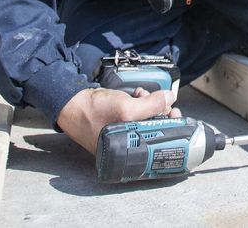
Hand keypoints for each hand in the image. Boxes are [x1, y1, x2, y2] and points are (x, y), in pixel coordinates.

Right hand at [57, 86, 180, 154]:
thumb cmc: (93, 112)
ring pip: (144, 120)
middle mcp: (124, 146)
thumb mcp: (125, 108)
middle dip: (160, 113)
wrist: (72, 103)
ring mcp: (120, 135)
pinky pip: (134, 114)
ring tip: (145, 96)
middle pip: (153, 130)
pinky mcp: (117, 124)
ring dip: (150, 105)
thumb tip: (169, 98)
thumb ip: (149, 105)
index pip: (156, 144)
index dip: (169, 128)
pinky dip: (139, 103)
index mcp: (126, 152)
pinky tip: (138, 94)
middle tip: (165, 104)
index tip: (175, 115)